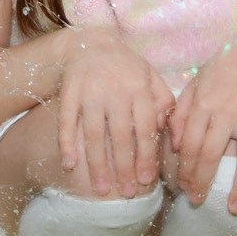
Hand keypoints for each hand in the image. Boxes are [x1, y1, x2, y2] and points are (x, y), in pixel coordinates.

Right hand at [57, 26, 171, 196]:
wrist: (91, 42)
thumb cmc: (126, 67)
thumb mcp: (151, 77)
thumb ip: (164, 102)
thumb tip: (170, 132)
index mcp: (139, 88)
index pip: (145, 128)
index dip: (146, 156)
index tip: (147, 181)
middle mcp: (116, 90)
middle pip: (120, 135)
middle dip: (124, 167)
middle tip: (127, 193)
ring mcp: (90, 91)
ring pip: (93, 132)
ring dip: (97, 163)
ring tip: (100, 189)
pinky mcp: (69, 92)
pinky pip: (66, 120)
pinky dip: (66, 143)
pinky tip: (69, 165)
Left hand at [168, 34, 236, 214]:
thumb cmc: (221, 72)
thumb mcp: (195, 86)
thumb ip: (180, 113)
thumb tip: (172, 144)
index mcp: (203, 106)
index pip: (188, 145)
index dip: (184, 170)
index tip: (183, 188)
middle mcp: (225, 112)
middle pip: (211, 155)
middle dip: (202, 182)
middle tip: (198, 202)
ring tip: (235, 208)